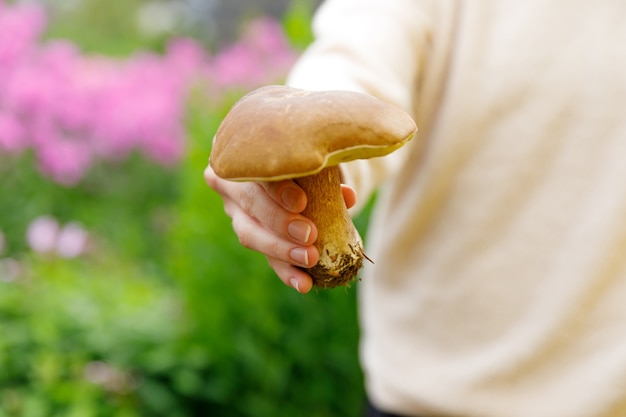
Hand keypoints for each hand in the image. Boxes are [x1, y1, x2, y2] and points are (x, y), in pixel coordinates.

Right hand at [204, 164, 355, 293]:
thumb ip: (327, 172)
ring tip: (310, 260)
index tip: (301, 202)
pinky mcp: (251, 236)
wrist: (292, 162)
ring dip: (282, 251)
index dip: (277, 190)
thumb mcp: (312, 157)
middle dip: (280, 223)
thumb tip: (347, 197)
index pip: (255, 171)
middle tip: (309, 235)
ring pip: (250, 235)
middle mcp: (231, 183)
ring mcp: (235, 212)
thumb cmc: (301, 152)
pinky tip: (305, 285)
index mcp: (243, 154)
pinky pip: (265, 257)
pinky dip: (287, 272)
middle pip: (250, 204)